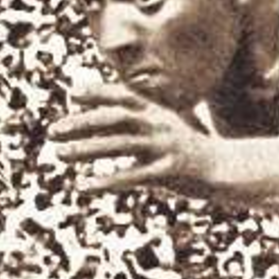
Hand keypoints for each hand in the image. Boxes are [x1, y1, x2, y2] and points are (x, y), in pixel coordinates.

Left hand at [50, 83, 219, 196]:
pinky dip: (106, 180)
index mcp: (158, 112)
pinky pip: (132, 175)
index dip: (99, 92)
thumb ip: (138, 120)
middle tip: (53, 132)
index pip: (124, 96)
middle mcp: (160, 125)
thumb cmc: (187, 149)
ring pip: (120, 144)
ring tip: (60, 155)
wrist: (224, 169)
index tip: (74, 94)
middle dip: (82, 123)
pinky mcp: (168, 172)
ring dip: (87, 149)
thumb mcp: (165, 127)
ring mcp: (165, 147)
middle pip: (116, 118)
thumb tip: (104, 116)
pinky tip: (84, 186)